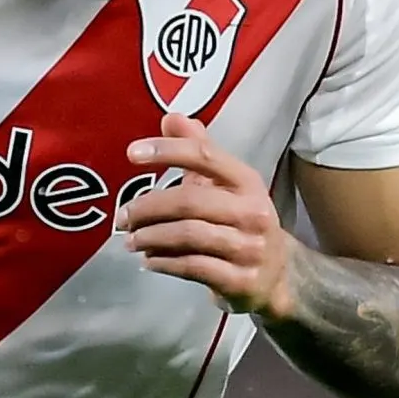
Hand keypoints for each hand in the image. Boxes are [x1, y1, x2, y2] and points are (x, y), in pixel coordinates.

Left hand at [119, 114, 295, 316]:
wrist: (276, 278)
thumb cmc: (241, 223)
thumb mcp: (226, 186)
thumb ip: (200, 151)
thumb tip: (171, 117)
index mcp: (248, 182)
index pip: (205, 156)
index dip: (167, 151)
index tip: (131, 153)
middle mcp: (253, 212)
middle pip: (189, 200)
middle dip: (147, 208)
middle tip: (122, 217)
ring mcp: (249, 248)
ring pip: (188, 235)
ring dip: (151, 237)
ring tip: (131, 240)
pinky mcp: (241, 280)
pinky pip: (192, 267)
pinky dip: (164, 263)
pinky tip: (149, 260)